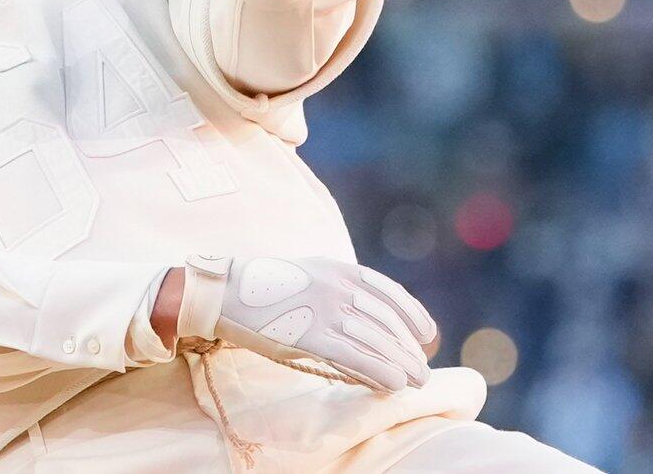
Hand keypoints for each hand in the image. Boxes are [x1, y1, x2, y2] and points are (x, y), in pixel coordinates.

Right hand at [177, 254, 436, 392]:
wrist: (225, 292)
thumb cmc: (265, 289)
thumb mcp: (308, 275)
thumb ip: (337, 290)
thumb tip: (366, 319)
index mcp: (338, 269)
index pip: (389, 291)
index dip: (413, 314)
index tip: (427, 334)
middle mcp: (337, 286)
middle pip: (387, 320)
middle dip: (409, 347)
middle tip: (421, 368)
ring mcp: (325, 310)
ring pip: (377, 341)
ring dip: (402, 363)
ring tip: (415, 381)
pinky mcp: (311, 335)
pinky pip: (356, 356)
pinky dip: (380, 371)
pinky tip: (394, 383)